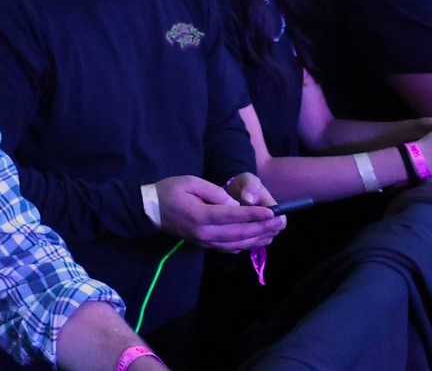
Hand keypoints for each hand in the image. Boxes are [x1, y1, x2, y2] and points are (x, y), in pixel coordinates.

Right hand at [153, 174, 283, 252]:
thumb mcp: (189, 182)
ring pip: (238, 243)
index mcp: (201, 215)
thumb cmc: (169, 191)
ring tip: (274, 231)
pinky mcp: (206, 245)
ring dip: (259, 238)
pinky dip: (247, 245)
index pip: (233, 216)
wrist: (150, 211)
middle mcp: (205, 232)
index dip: (254, 214)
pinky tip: (258, 240)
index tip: (272, 211)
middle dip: (263, 227)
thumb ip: (213, 191)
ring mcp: (206, 241)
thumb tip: (234, 203)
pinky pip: (231, 248)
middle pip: (240, 233)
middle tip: (280, 221)